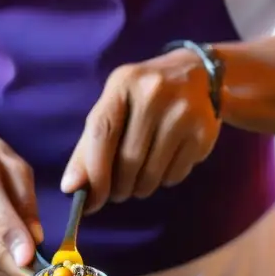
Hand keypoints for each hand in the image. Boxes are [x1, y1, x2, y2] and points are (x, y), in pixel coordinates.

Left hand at [61, 48, 221, 212]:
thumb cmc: (142, 98)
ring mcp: (183, 112)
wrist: (196, 74)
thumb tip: (70, 188)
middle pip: (128, 160)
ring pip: (152, 174)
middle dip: (118, 188)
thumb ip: (88, 147)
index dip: (94, 173)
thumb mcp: (113, 108)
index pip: (102, 133)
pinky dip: (164, 180)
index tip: (90, 201)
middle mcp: (154, 93)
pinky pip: (175, 175)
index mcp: (123, 83)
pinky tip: (164, 164)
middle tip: (117, 192)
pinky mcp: (204, 132)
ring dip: (140, 188)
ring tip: (139, 180)